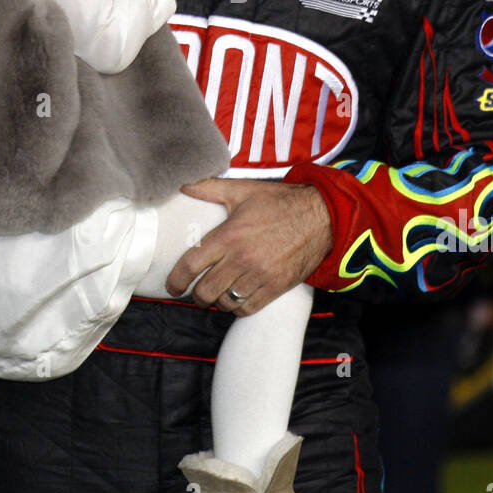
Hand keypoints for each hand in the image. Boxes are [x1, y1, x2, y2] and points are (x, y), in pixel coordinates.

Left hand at [167, 178, 331, 312]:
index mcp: (229, 236)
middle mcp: (242, 259)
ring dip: (217, 301)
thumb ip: (209, 188)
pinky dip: (237, 307)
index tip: (172, 286)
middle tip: (195, 291)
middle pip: (206, 291)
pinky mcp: (276, 287)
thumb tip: (183, 183)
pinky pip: (247, 308)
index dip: (176, 280)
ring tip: (216, 293)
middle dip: (196, 295)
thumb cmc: (280, 202)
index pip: (191, 265)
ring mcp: (260, 276)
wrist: (321, 217)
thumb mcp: (243, 190)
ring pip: (225, 302)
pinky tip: (235, 299)